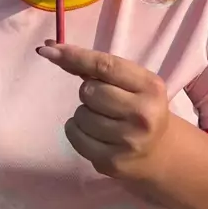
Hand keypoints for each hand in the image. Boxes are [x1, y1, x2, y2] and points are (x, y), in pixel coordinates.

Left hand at [37, 41, 169, 180]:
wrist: (159, 152)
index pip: (105, 66)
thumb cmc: (138, 108)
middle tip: (105, 102)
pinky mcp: (112, 161)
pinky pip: (74, 136)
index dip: (74, 56)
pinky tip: (94, 134)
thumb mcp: (131, 83)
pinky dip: (76, 130)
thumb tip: (51, 47)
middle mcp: (142, 114)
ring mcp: (128, 141)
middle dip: (89, 93)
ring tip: (104, 120)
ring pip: (80, 115)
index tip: (47, 49)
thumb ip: (96, 67)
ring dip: (84, 114)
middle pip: (89, 91)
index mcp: (150, 87)